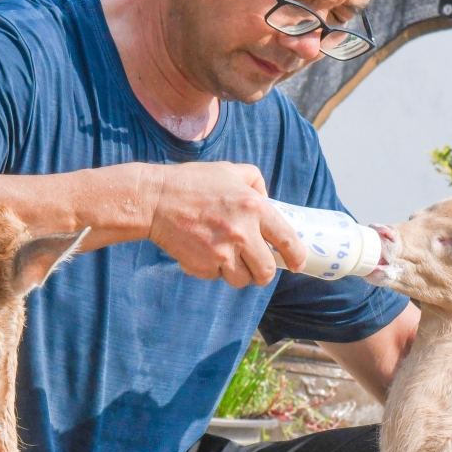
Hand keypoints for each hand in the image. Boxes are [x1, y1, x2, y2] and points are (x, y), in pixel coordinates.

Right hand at [146, 162, 304, 286]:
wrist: (155, 200)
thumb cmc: (192, 182)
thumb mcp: (228, 170)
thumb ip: (254, 181)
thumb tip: (267, 199)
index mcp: (255, 208)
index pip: (287, 240)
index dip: (296, 256)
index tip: (297, 264)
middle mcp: (243, 233)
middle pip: (266, 271)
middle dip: (263, 273)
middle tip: (257, 268)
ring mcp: (223, 252)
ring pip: (242, 280)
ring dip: (237, 273)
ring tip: (224, 256)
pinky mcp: (205, 266)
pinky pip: (217, 277)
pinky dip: (212, 270)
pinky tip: (201, 252)